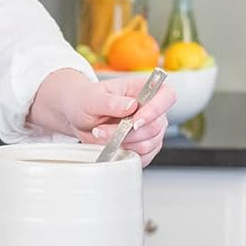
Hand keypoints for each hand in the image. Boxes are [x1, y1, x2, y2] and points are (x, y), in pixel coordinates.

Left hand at [30, 69, 176, 165]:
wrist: (79, 115)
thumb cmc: (88, 101)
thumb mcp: (92, 98)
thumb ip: (111, 102)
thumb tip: (131, 106)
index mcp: (145, 88)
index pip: (167, 96)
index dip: (155, 110)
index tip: (135, 121)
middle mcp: (153, 109)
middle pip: (155, 126)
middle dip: (125, 133)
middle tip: (100, 130)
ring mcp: (152, 129)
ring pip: (148, 144)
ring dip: (121, 144)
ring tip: (100, 134)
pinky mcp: (145, 147)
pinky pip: (143, 156)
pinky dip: (123, 154)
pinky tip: (109, 145)